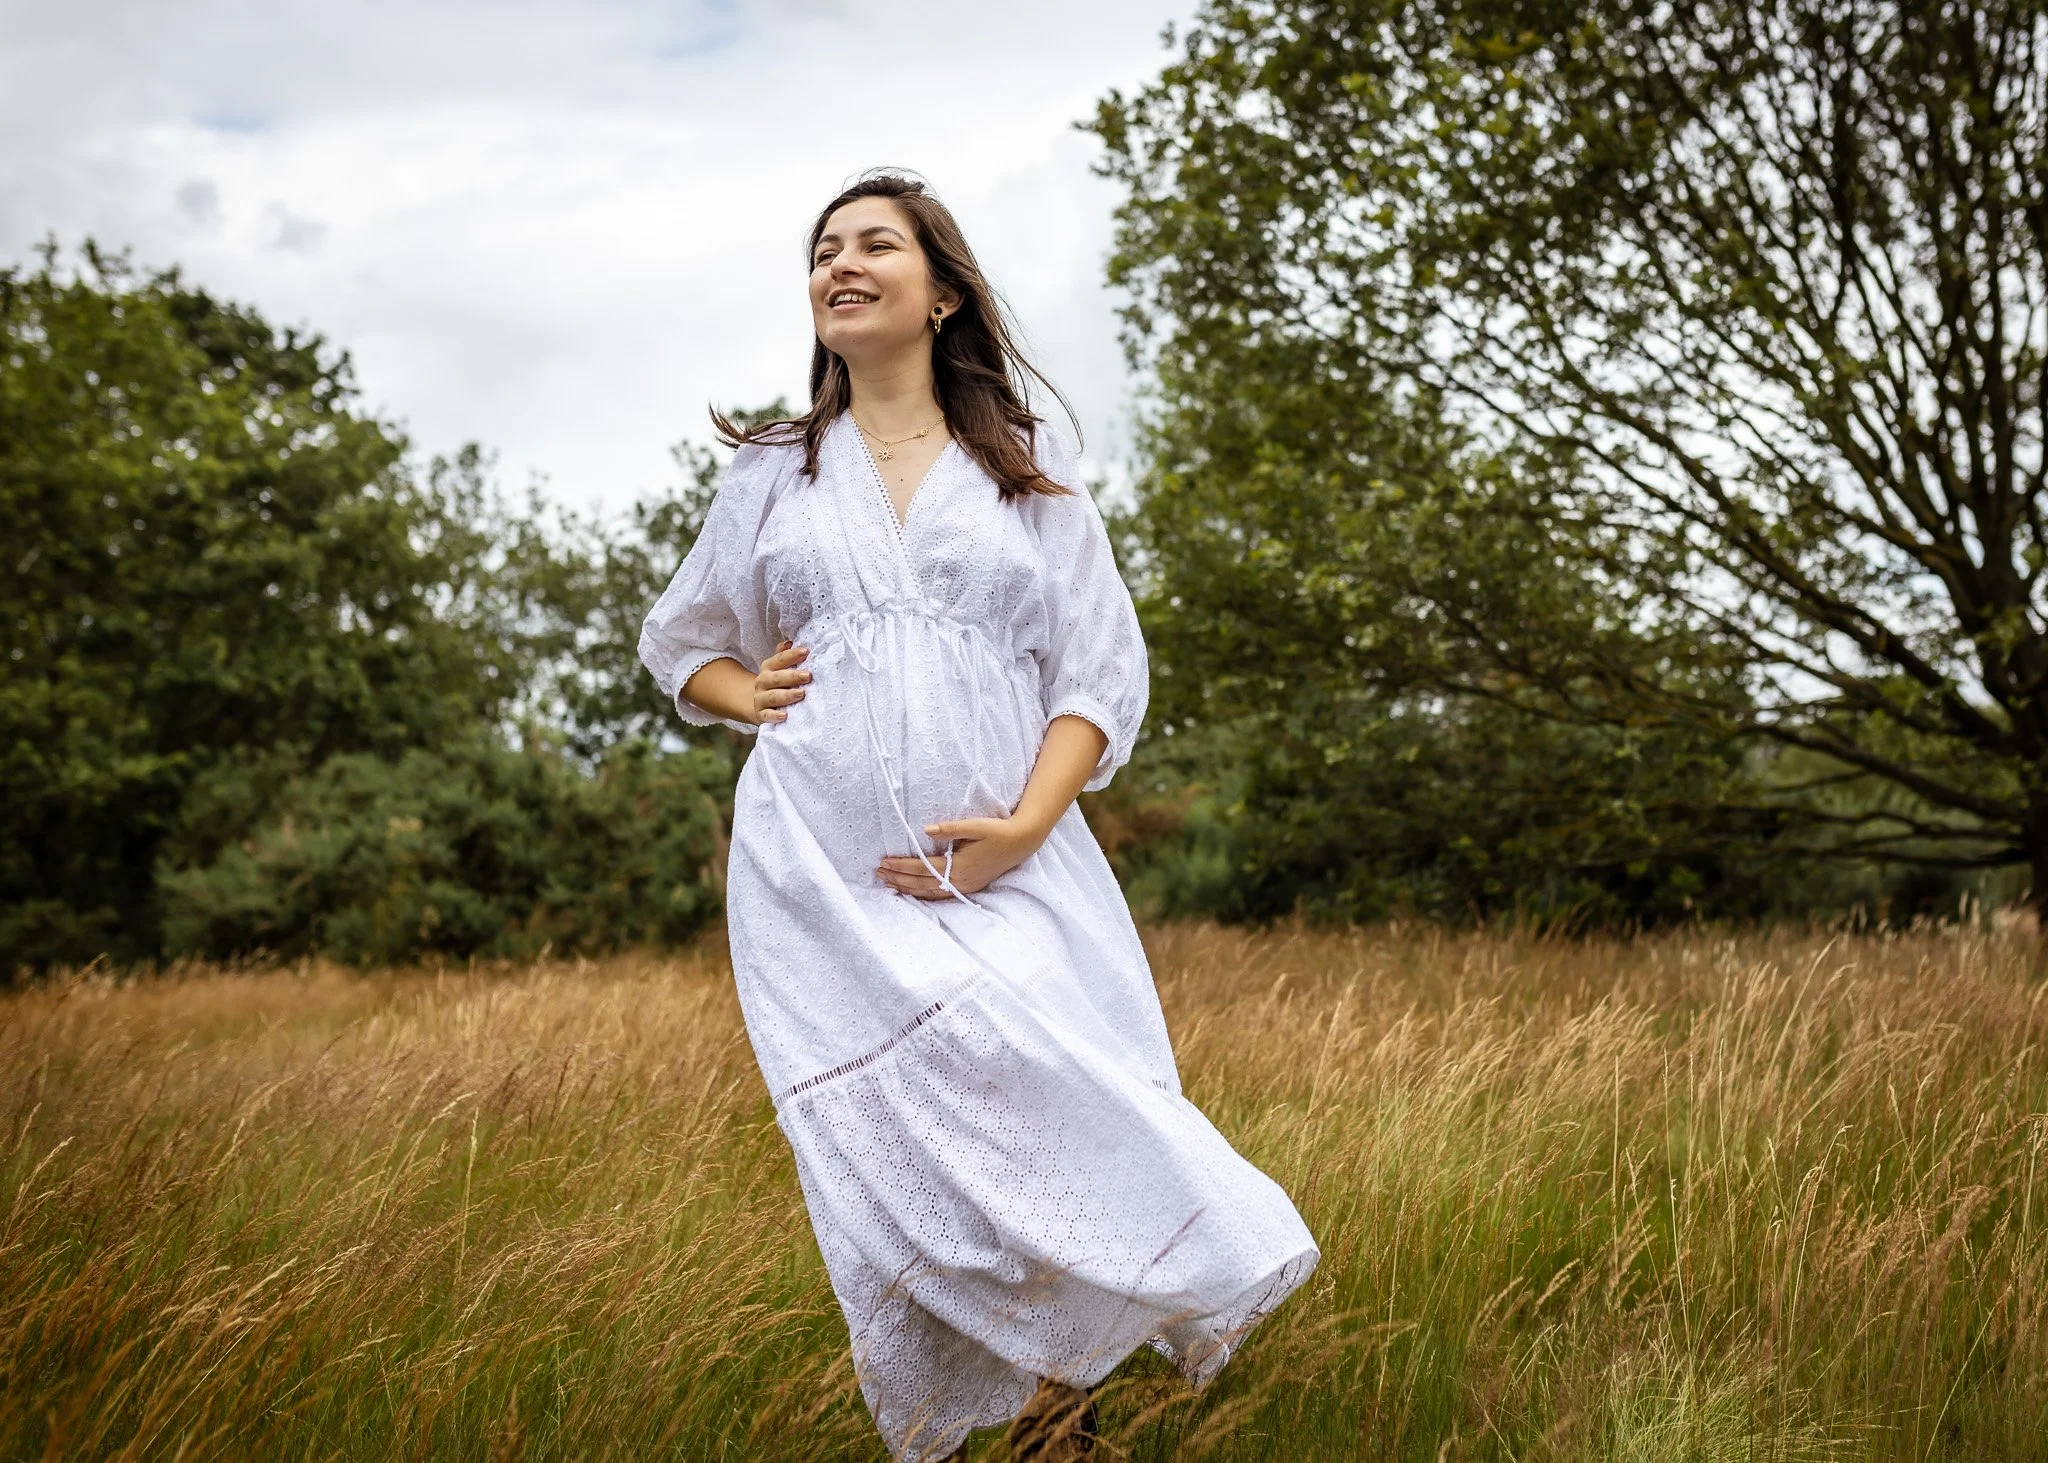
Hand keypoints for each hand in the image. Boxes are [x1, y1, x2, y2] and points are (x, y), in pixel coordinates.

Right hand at [753, 639, 809, 723]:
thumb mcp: (778, 669)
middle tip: (808, 676)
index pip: (779, 659)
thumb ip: (785, 656)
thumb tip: (791, 642)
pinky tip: (785, 716)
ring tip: (801, 694)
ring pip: (773, 696)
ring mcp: (760, 698)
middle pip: (777, 678)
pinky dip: (775, 716)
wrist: (758, 705)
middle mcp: (763, 682)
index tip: (806, 652)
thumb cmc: (776, 684)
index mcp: (768, 668)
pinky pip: (767, 716)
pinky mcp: (761, 714)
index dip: (792, 655)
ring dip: (787, 695)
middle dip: (793, 676)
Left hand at [876, 816, 1047, 899]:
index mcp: (959, 866)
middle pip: (922, 884)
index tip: (884, 862)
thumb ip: (950, 829)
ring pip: (929, 892)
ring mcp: (965, 886)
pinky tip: (912, 892)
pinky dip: (923, 894)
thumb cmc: (998, 831)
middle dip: (899, 879)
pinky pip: (940, 895)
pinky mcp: (969, 887)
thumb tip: (925, 830)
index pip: (923, 868)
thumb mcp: (975, 826)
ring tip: (889, 884)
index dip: (902, 866)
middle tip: (879, 874)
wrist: (1021, 843)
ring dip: (907, 889)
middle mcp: (960, 881)